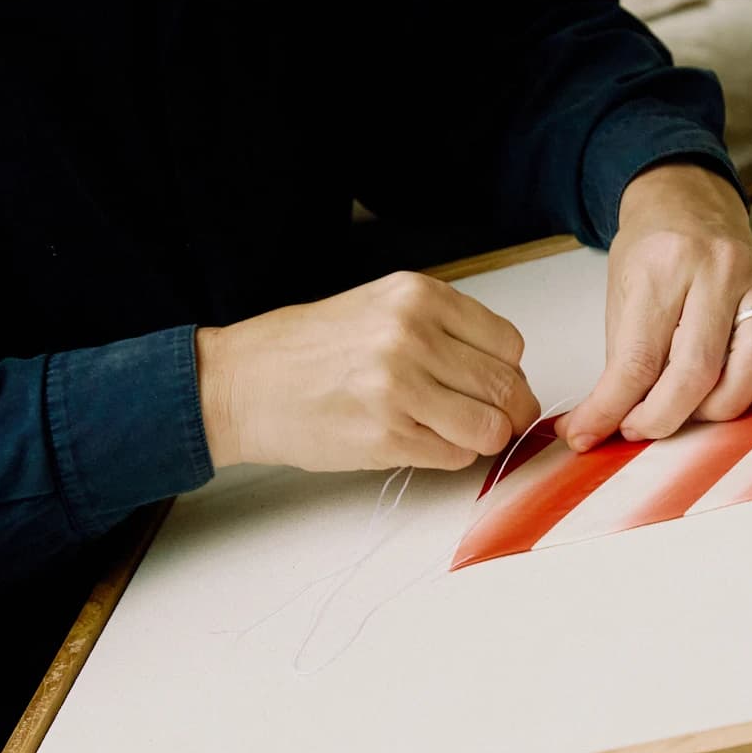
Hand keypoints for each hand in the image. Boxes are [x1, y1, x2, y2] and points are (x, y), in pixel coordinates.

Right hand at [196, 272, 539, 470]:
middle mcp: (413, 336)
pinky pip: (454, 456)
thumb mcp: (382, 307)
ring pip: (489, 428)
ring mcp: (400, 388)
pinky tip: (418, 440)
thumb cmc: (307, 349)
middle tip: (493, 422)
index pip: (508, 344)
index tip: (496, 386)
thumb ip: (442, 330)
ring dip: (481, 438)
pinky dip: (449, 456)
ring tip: (451, 432)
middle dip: (508, 412)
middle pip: (505, 387)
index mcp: (418, 296)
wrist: (243, 383)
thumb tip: (503, 374)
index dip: (508, 373)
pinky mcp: (387, 437)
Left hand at [556, 163, 751, 450]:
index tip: (592, 434)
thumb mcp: (619, 300)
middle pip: (699, 371)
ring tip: (693, 404)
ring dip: (721, 405)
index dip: (614, 409)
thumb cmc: (651, 259)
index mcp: (664, 266)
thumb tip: (593, 430)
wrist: (685, 204)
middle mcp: (720, 267)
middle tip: (643, 426)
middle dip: (664, 418)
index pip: (639, 360)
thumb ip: (618, 366)